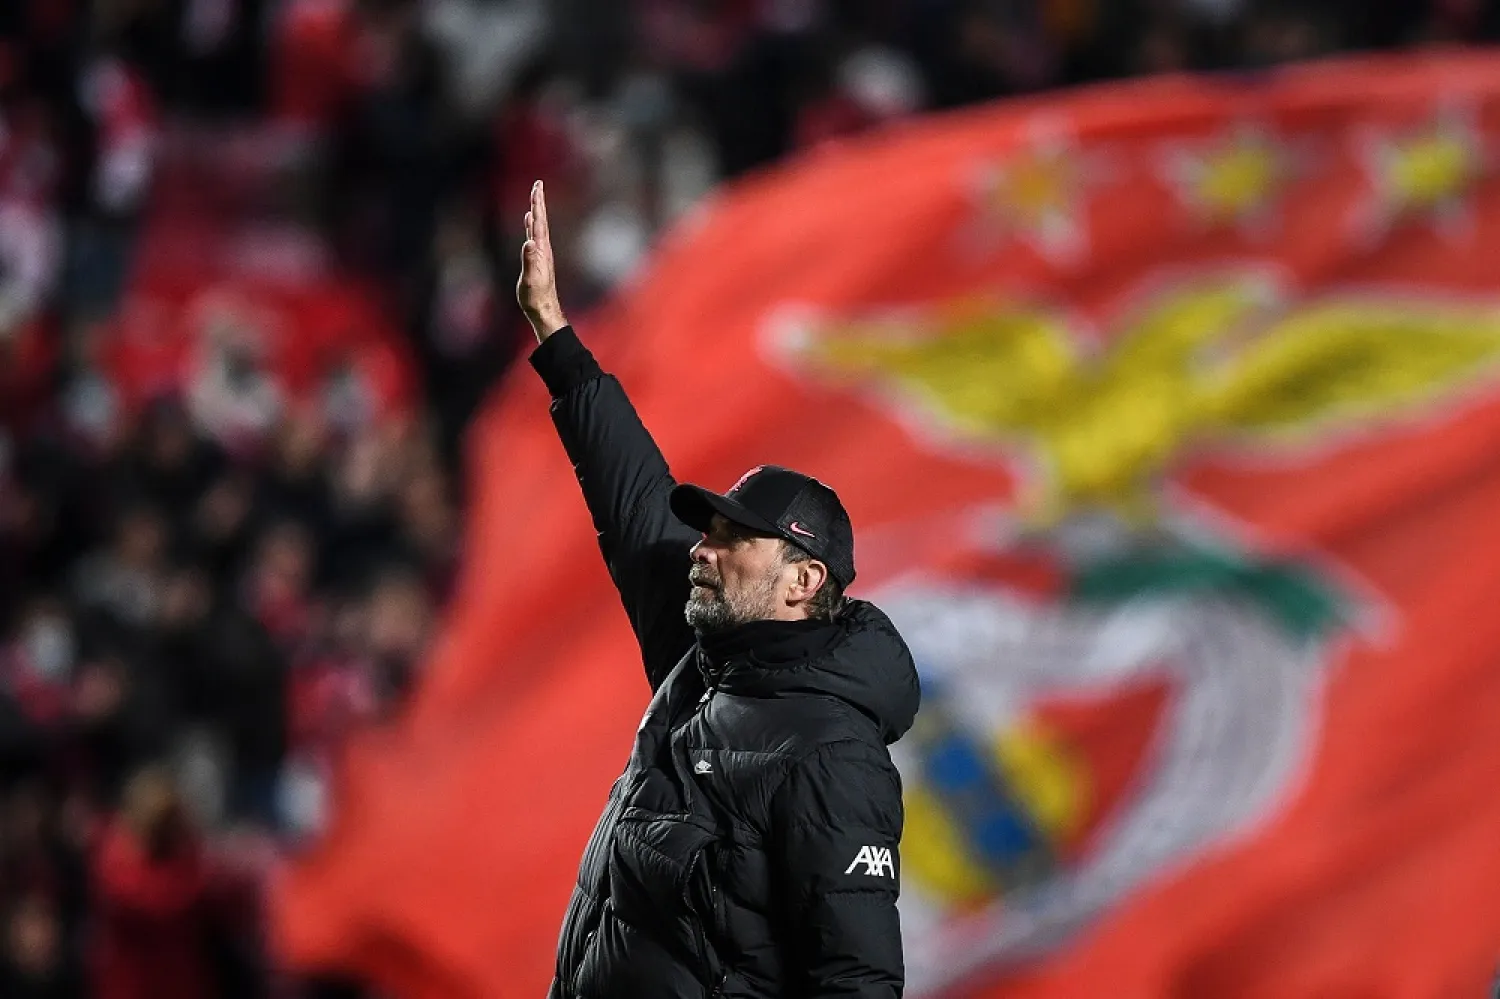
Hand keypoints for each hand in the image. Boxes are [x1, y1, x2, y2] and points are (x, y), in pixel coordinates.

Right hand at [516, 180, 567, 341]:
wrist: (543, 310)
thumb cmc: (536, 297)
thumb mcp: (531, 280)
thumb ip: (530, 261)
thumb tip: (529, 242)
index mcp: (541, 250)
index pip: (539, 222)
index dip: (537, 204)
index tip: (537, 187)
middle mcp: (543, 249)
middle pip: (541, 220)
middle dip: (538, 202)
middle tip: (537, 184)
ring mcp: (540, 254)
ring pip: (538, 227)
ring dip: (536, 211)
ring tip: (534, 198)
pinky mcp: (537, 259)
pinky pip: (534, 236)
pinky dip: (532, 225)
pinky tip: (529, 221)